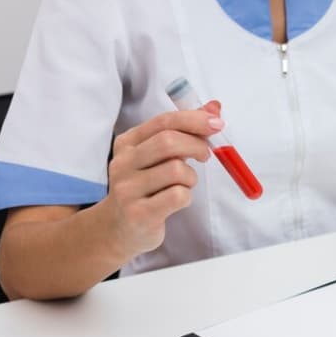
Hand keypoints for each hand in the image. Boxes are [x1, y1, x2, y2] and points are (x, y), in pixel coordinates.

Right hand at [101, 102, 223, 257]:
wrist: (117, 228)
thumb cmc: (146, 187)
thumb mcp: (159, 156)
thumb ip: (184, 131)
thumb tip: (214, 108)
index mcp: (127, 143)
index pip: (164, 122)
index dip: (194, 119)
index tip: (217, 123)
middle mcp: (123, 163)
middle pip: (169, 142)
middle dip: (196, 145)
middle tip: (205, 155)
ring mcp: (128, 189)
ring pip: (176, 170)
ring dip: (191, 177)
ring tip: (184, 184)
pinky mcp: (139, 213)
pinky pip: (178, 196)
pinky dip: (186, 197)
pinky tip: (176, 201)